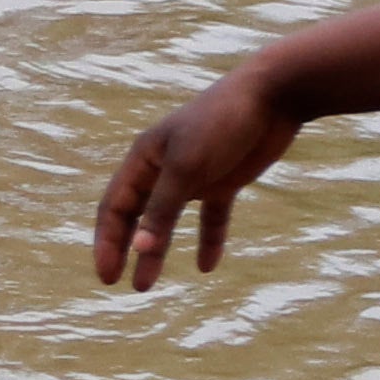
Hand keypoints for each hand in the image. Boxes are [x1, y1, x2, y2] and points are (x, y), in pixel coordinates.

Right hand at [92, 69, 298, 287]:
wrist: (272, 95)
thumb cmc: (221, 122)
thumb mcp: (187, 167)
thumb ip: (162, 209)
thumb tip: (139, 250)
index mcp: (145, 158)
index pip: (115, 207)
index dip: (107, 242)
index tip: (107, 276)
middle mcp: (164, 168)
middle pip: (136, 215)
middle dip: (125, 249)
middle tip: (117, 283)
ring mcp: (195, 175)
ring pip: (169, 221)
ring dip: (158, 251)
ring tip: (148, 284)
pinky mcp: (225, 180)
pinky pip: (211, 218)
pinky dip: (208, 240)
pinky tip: (207, 266)